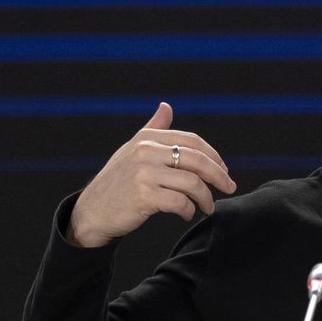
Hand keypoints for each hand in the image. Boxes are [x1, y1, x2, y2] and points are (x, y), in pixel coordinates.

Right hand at [66, 102, 236, 247]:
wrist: (91, 212)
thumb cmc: (116, 182)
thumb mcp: (132, 150)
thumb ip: (153, 128)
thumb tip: (166, 106)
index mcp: (146, 138)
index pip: (192, 141)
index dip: (214, 156)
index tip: (224, 170)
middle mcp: (145, 151)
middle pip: (197, 159)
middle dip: (219, 175)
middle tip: (230, 188)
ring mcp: (144, 173)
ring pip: (192, 183)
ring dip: (206, 198)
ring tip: (207, 207)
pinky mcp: (144, 196)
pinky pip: (180, 202)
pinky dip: (189, 210)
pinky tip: (187, 214)